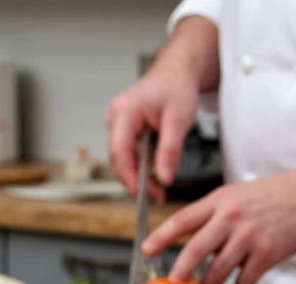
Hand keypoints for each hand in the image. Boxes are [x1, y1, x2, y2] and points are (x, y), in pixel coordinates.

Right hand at [105, 65, 199, 201]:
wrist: (177, 72)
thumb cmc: (177, 87)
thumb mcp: (179, 119)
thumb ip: (170, 150)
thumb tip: (163, 178)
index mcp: (125, 111)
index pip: (119, 151)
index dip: (129, 177)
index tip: (143, 195)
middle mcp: (115, 116)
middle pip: (118, 158)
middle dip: (135, 181)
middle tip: (156, 198)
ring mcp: (117, 122)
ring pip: (123, 158)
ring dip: (139, 175)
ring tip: (158, 191)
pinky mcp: (123, 128)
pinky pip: (129, 152)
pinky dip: (141, 165)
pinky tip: (155, 173)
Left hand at [142, 164, 295, 283]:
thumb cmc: (273, 194)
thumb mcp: (237, 194)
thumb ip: (215, 214)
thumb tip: (195, 242)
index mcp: (219, 200)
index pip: (183, 219)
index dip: (162, 236)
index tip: (146, 250)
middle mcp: (231, 217)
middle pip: (196, 249)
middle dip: (180, 271)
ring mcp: (249, 237)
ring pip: (218, 270)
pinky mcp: (267, 254)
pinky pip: (244, 281)